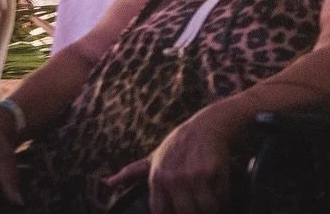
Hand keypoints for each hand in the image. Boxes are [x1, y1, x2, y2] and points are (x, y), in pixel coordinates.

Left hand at [105, 107, 235, 213]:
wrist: (206, 124)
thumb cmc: (178, 144)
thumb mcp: (153, 157)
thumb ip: (132, 173)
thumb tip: (107, 183)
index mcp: (157, 177)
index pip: (160, 212)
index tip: (180, 207)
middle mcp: (173, 178)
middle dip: (194, 212)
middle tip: (198, 205)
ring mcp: (193, 174)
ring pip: (205, 208)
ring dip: (211, 206)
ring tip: (210, 198)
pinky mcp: (212, 170)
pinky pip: (220, 196)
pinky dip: (222, 194)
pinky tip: (218, 184)